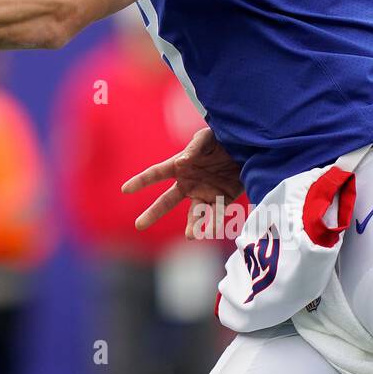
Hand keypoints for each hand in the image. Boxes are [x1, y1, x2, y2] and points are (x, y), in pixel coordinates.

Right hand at [121, 126, 242, 233]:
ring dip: (192, 225)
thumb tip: (181, 162)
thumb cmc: (222, 138)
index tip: (124, 190)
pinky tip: (210, 231)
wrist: (247, 146)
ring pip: (194, 214)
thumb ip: (194, 149)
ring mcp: (205, 193)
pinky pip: (217, 213)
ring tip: (190, 235)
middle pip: (166, 201)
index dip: (140, 181)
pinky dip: (214, 223)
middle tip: (138, 225)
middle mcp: (189, 183)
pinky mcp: (223, 199)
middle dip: (153, 213)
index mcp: (180, 166)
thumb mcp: (206, 138)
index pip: (155, 174)